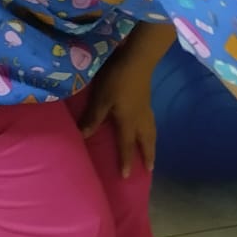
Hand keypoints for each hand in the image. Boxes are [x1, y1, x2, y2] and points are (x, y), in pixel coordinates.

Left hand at [79, 53, 157, 178]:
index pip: (126, 145)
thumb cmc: (117, 79)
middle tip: (150, 169)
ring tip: (152, 153)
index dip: (126, 161)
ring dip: (152, 144)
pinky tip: (148, 129)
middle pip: (146, 141)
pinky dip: (151, 131)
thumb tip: (84, 137)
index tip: (126, 177)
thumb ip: (94, 117)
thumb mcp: (101, 98)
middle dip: (147, 155)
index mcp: (128, 121)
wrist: (137, 59)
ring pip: (151, 132)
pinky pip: (151, 122)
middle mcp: (139, 119)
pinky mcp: (146, 100)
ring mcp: (145, 109)